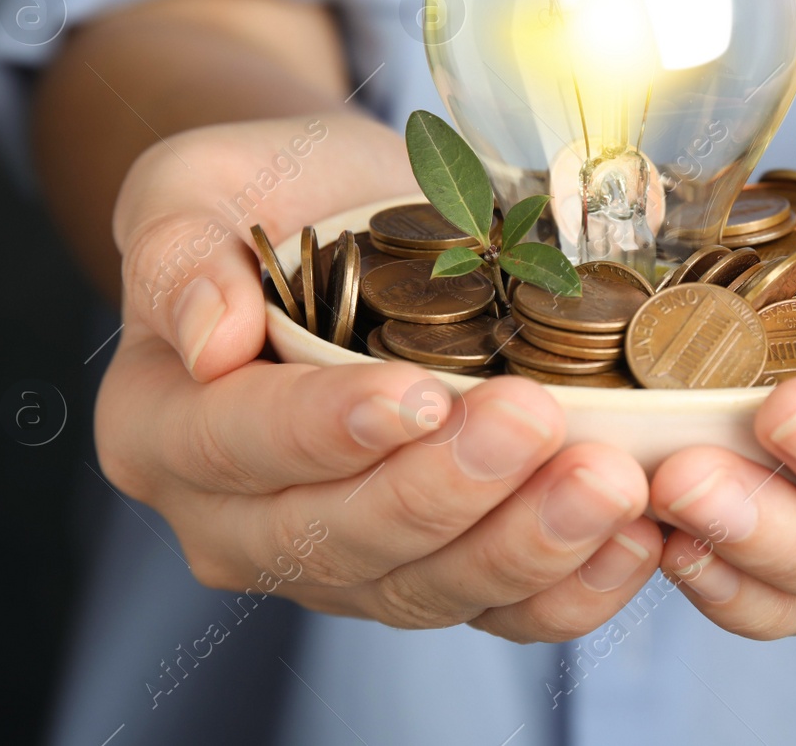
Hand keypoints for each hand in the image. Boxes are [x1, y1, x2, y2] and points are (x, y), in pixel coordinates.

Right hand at [96, 115, 660, 641]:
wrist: (345, 223)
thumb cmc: (271, 196)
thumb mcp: (198, 185)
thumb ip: (179, 249)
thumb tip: (209, 336)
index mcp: (162, 429)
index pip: (238, 446)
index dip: (327, 430)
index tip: (417, 394)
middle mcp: (239, 521)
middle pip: (340, 535)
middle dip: (446, 489)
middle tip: (535, 422)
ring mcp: (339, 561)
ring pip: (428, 588)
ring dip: (524, 545)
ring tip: (607, 483)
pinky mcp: (429, 575)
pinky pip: (498, 611)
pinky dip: (569, 590)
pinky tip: (633, 538)